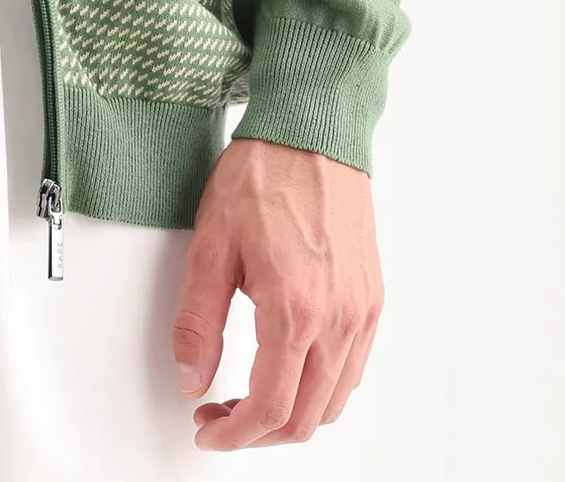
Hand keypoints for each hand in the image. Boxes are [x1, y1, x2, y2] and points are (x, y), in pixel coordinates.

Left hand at [170, 136, 384, 450]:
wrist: (311, 131)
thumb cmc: (263, 175)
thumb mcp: (211, 245)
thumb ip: (199, 321)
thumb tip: (191, 378)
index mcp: (295, 309)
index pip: (269, 408)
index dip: (234, 434)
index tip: (208, 429)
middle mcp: (339, 319)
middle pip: (305, 418)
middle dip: (258, 432)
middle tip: (220, 415)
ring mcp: (362, 311)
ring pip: (335, 401)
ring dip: (292, 415)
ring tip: (250, 395)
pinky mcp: (372, 298)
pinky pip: (354, 369)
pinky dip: (322, 388)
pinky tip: (289, 368)